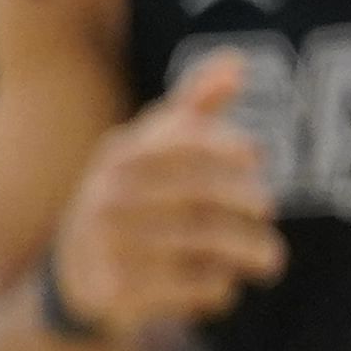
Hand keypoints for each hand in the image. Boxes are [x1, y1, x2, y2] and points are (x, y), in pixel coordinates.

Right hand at [52, 51, 283, 329]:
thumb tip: (237, 60)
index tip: (255, 156)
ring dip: (249, 249)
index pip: (183, 139)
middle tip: (269, 212)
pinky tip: (226, 285)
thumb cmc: (134, 202)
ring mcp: (109, 243)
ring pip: (203, 241)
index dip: (225, 145)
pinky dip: (220, 287)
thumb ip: (195, 107)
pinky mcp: (120, 290)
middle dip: (248, 202)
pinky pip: (191, 285)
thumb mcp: (153, 151)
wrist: (78, 277)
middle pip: (201, 193)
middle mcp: (109, 195)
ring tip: (271, 259)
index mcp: (121, 155)